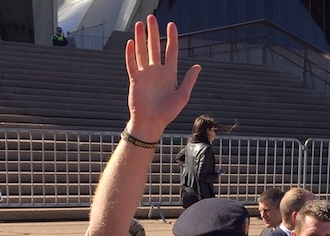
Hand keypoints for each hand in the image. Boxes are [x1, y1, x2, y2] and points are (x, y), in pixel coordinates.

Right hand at [124, 16, 200, 141]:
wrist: (151, 123)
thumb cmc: (168, 113)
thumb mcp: (183, 96)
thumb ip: (189, 80)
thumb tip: (198, 66)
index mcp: (170, 74)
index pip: (171, 51)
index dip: (171, 38)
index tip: (171, 24)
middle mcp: (157, 72)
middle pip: (154, 47)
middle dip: (153, 33)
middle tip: (152, 18)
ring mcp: (145, 75)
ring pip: (142, 52)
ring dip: (140, 38)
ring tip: (140, 24)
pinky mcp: (135, 80)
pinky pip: (132, 64)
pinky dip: (131, 54)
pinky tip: (130, 42)